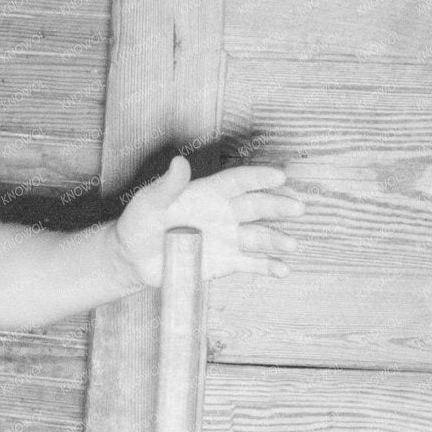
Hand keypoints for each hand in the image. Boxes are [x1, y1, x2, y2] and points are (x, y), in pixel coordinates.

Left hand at [113, 156, 302, 285]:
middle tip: (297, 207)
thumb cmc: (140, 222)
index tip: (280, 176)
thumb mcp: (149, 202)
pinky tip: (282, 269)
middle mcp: (224, 212)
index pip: (239, 181)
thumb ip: (168, 185)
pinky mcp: (226, 261)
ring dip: (276, 240)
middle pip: (256, 206)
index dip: (259, 178)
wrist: (134, 258)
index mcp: (209, 192)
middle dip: (278, 206)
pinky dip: (267, 266)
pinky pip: (251, 263)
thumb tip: (179, 161)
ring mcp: (228, 237)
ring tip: (291, 245)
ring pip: (258, 236)